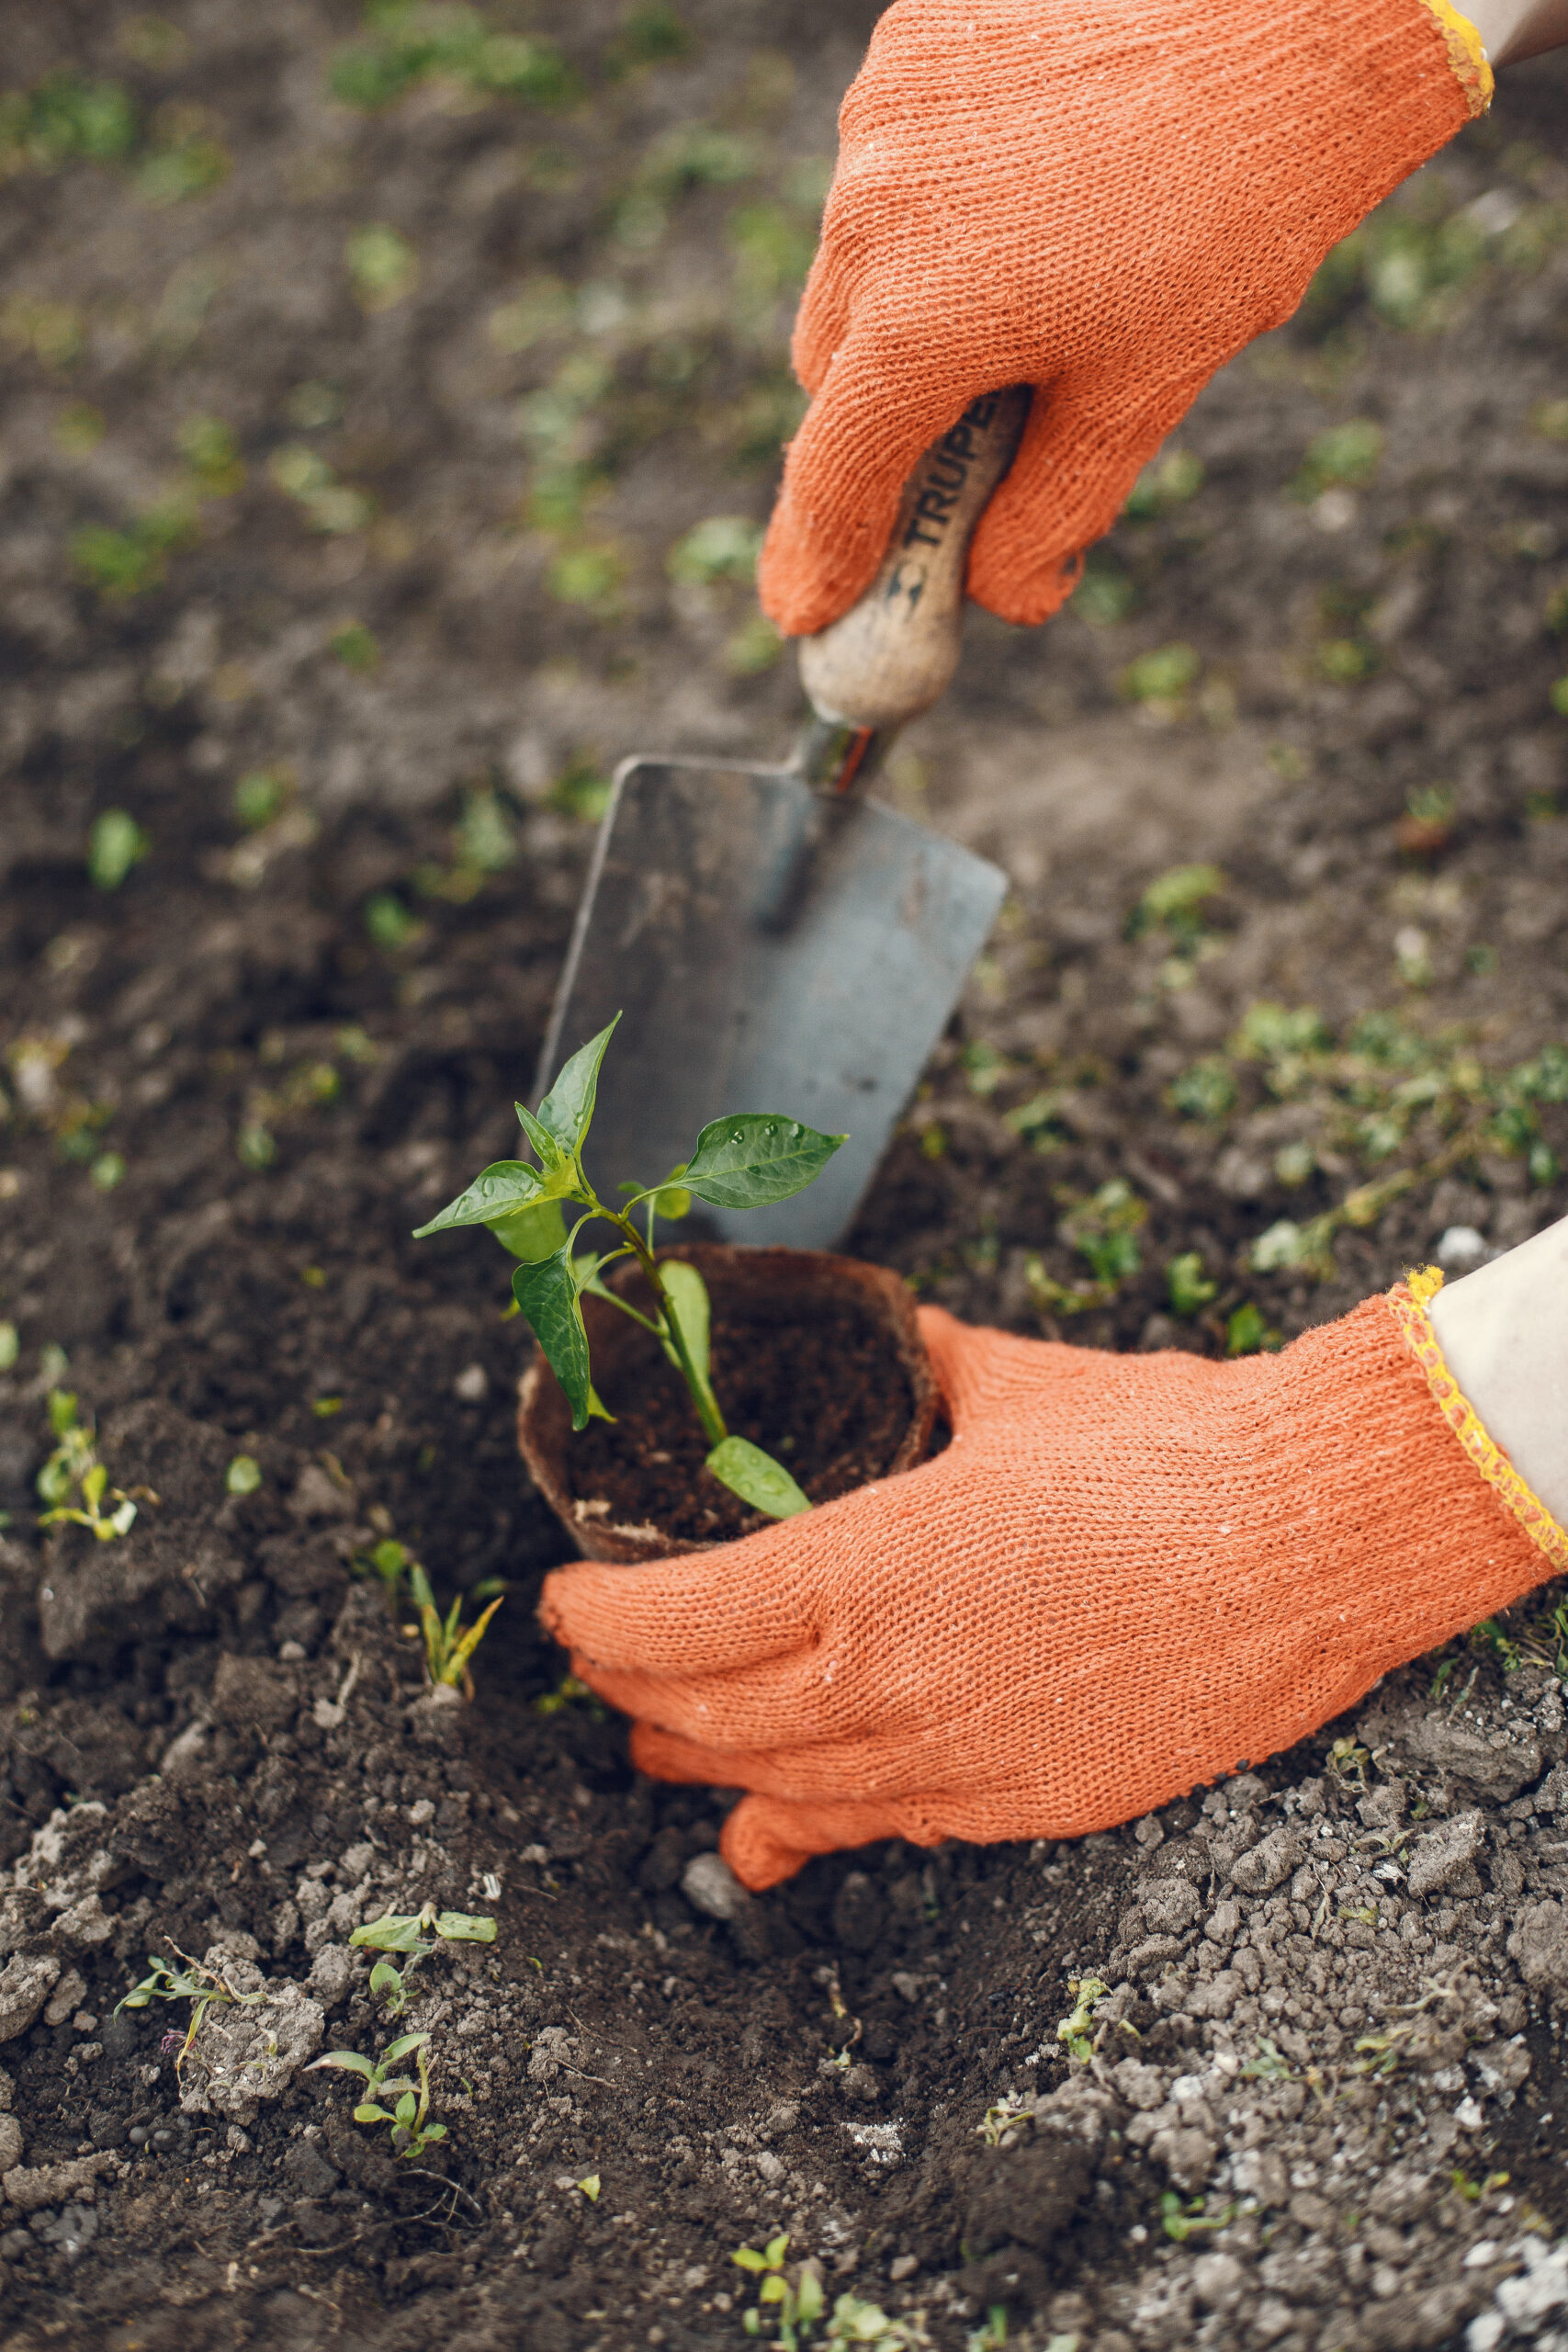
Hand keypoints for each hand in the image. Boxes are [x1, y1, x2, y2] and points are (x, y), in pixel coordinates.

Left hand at [539, 1291, 1552, 1887]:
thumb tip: (906, 1338)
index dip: (591, 1617)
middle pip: (699, 1713)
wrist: (1311, 1545)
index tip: (564, 1597)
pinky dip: (809, 1823)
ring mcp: (950, 1761)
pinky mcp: (1021, 1806)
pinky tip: (775, 1836)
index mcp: (860, 1566)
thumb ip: (929, 1369)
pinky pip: (879, 1828)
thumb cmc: (1166, 1451)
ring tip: (654, 1752)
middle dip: (626, 1691)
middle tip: (601, 1662)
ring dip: (698, 1766)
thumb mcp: (1014, 1388)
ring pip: (774, 1787)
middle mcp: (882, 1682)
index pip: (665, 1622)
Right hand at [758, 0, 1488, 637]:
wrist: (1299, 8)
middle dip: (880, 425)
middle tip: (953, 456)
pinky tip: (1033, 195)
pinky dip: (935, 207)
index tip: (806, 612)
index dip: (819, 555)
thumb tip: (995, 597)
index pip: (838, 470)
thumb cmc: (1237, 206)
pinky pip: (888, 165)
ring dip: (908, 307)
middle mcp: (873, 213)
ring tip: (1031, 290)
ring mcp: (882, 116)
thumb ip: (1050, 509)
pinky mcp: (908, 43)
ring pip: (854, 263)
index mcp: (925, 318)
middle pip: (832, 372)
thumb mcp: (1145, 388)